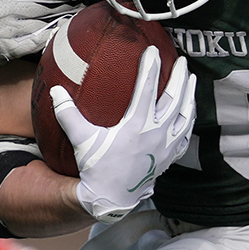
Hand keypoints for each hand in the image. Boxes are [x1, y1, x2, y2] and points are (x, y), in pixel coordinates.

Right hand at [0, 0, 87, 66]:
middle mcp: (1, 9)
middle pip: (44, 5)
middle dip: (68, 2)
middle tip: (84, 1)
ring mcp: (4, 30)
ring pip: (43, 23)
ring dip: (64, 18)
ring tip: (80, 13)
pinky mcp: (7, 48)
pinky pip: (37, 41)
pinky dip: (54, 35)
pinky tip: (66, 29)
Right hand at [54, 45, 196, 222]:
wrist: (112, 198)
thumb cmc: (96, 167)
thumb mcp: (81, 139)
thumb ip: (67, 114)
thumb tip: (56, 91)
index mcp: (137, 126)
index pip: (147, 89)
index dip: (151, 68)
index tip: (154, 51)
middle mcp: (157, 133)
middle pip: (174, 99)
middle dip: (180, 77)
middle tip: (183, 61)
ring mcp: (166, 146)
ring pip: (185, 115)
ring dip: (190, 95)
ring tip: (192, 80)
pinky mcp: (170, 157)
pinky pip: (186, 135)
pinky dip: (189, 120)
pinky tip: (189, 113)